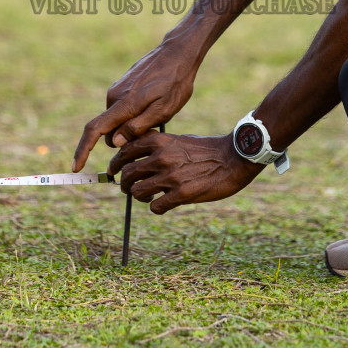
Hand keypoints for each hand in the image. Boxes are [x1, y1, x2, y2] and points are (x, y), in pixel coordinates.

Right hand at [71, 38, 198, 171]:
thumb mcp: (164, 109)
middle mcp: (114, 96)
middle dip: (125, 139)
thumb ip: (139, 126)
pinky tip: (153, 104)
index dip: (83, 151)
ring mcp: (116, 89)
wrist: (177, 52)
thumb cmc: (175, 81)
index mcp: (124, 104)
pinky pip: (121, 109)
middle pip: (110, 131)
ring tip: (158, 113)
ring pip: (117, 120)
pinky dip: (132, 115)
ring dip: (131, 126)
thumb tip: (116, 142)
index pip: (95, 130)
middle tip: (154, 132)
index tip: (76, 167)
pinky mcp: (121, 84)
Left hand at [111, 132, 262, 213]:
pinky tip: (163, 205)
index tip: (114, 171)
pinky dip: (156, 208)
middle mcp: (161, 157)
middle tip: (127, 188)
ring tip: (147, 197)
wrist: (233, 158)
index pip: (124, 151)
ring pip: (137, 192)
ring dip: (139, 197)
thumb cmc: (205, 149)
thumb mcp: (177, 138)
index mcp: (159, 141)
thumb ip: (156, 146)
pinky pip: (155, 207)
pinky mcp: (181, 194)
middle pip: (126, 174)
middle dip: (123, 183)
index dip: (116, 163)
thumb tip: (134, 159)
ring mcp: (170, 176)